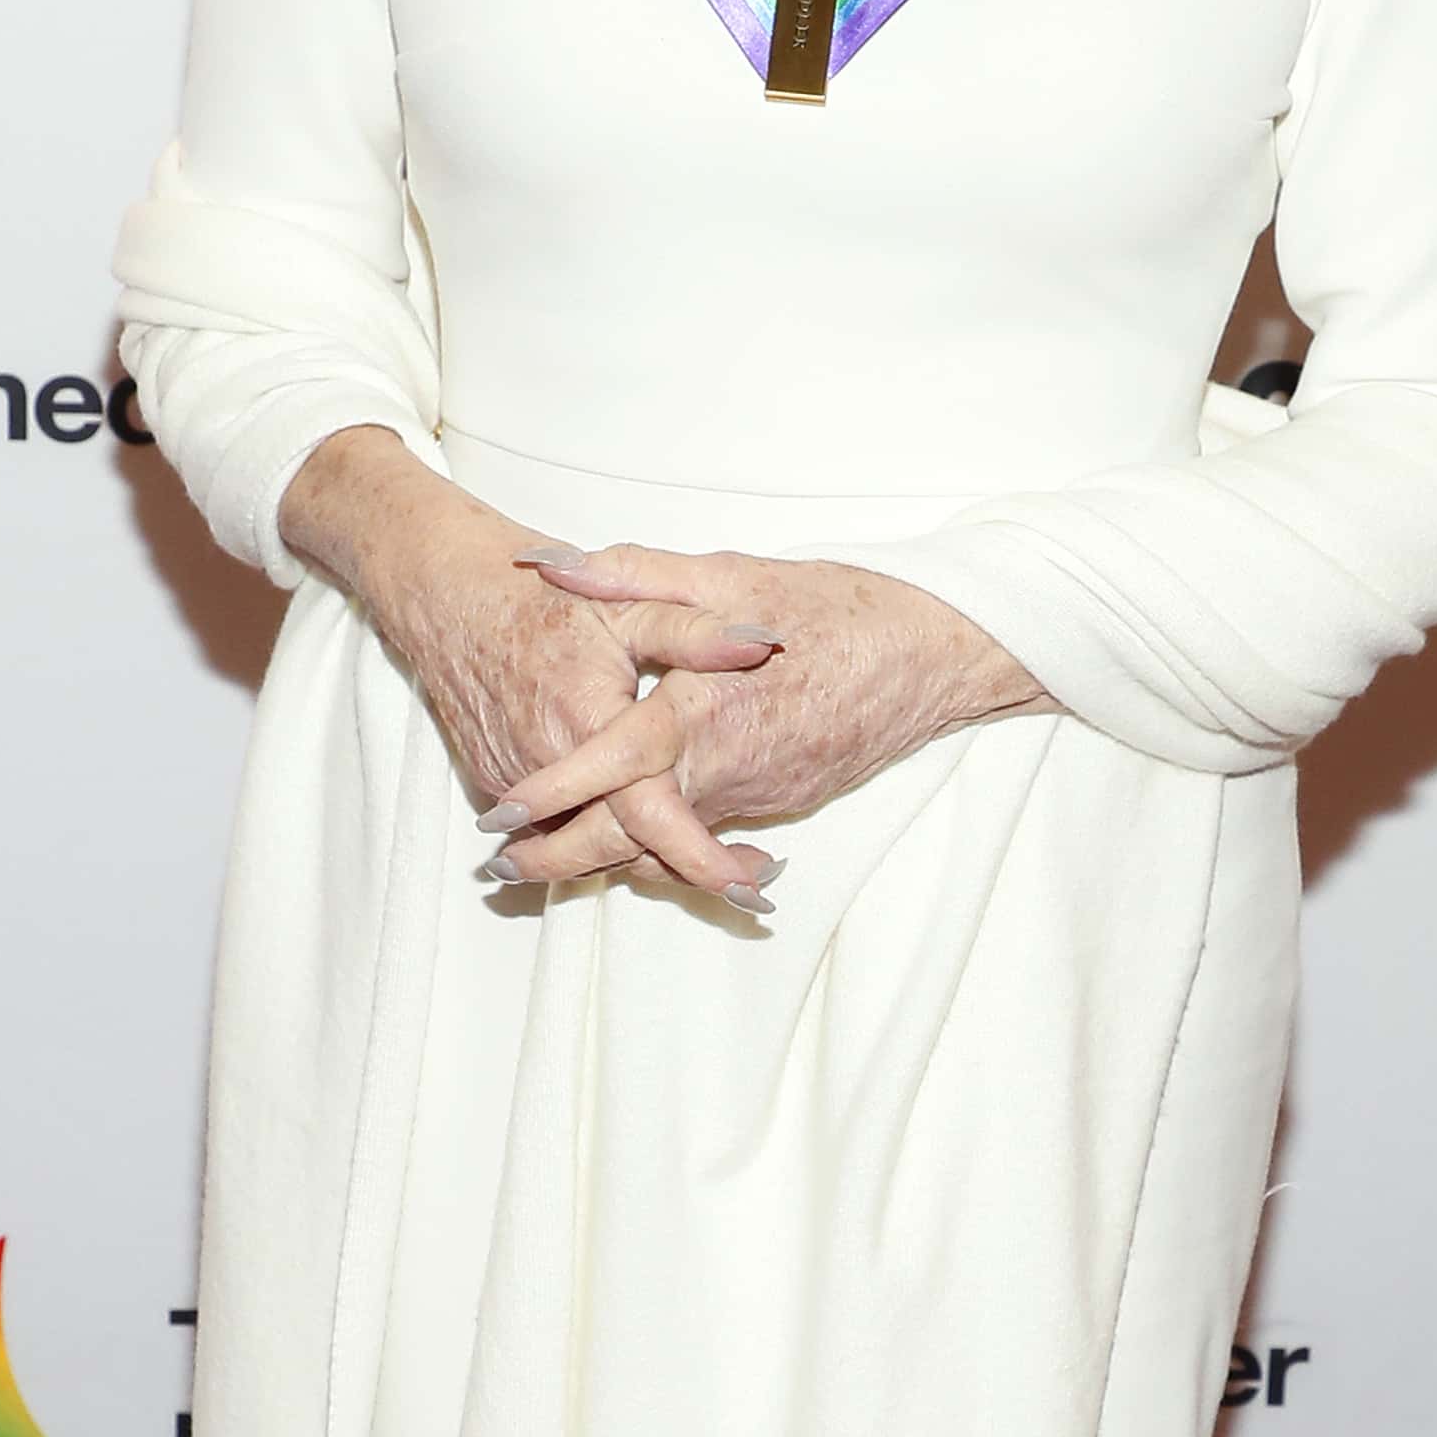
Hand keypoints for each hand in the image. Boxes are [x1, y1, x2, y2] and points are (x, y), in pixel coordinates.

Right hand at [275, 429, 783, 902]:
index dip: (703, 857)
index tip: (750, 890)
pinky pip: (558, 829)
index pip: (652, 814)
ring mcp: (516, 787)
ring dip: (648, 860)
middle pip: (624, 850)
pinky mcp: (496, 790)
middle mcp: (548, 771)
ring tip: (719, 872)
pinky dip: (600, 836)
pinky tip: (648, 835)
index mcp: (589, 726)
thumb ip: (694, 633)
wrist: (449, 600)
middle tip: (756, 891)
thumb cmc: (544, 599)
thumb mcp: (627, 605)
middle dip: (690, 875)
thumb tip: (763, 647)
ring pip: (589, 847)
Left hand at [481, 541, 1047, 889]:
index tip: (498, 816)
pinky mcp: (781, 807)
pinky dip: (665, 841)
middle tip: (500, 871)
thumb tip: (549, 565)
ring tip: (545, 858)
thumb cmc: (838, 607)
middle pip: (629, 836)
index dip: (551, 795)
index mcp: (705, 709)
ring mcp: (758, 797)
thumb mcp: (732, 572)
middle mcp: (727, 768)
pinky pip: (709, 832)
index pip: (611, 765)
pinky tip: (631, 836)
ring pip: (669, 843)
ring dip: (609, 854)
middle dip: (561, 860)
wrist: (937, 656)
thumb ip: (633, 573)